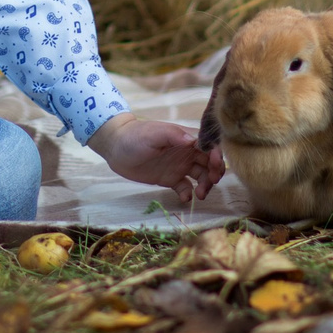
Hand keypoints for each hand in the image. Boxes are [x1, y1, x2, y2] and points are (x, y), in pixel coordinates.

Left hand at [89, 112, 226, 205]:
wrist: (115, 148)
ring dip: (205, 185)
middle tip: (210, 182)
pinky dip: (188, 194)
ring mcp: (179, 166)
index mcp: (185, 138)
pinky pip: (186, 188)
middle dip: (215, 172)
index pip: (209, 145)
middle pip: (209, 162)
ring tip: (200, 195)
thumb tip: (193, 140)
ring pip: (201, 176)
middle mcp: (186, 152)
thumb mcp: (154, 134)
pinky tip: (185, 198)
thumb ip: (173, 135)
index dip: (217, 154)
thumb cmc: (135, 136)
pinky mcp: (170, 179)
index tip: (215, 165)